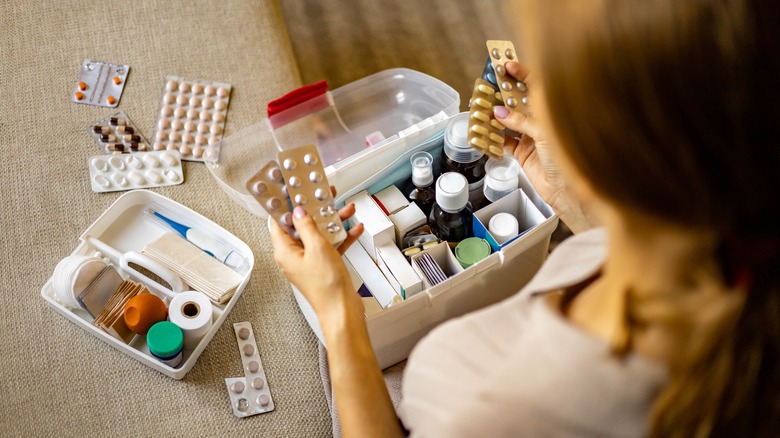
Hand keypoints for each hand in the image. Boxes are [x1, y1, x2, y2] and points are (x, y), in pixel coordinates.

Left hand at [269, 189, 364, 318]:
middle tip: (323, 195)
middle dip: (315, 210)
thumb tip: (298, 212)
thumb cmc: (326, 287)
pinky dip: (341, 237)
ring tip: (345, 210)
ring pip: (318, 234)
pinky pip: (331, 246)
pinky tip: (354, 229)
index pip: (278, 222)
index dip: (285, 205)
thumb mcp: (316, 247)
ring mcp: (310, 261)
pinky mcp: (323, 266)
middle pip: (301, 226)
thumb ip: (306, 226)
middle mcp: (294, 256)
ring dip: (332, 222)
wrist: (342, 310)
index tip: (292, 191)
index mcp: (284, 252)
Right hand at [493, 61, 565, 206]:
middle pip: (518, 102)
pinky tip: (485, 131)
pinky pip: (503, 141)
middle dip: (503, 94)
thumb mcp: (544, 133)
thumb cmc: (568, 157)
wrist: (567, 189)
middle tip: (488, 86)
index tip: (506, 66)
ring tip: (482, 107)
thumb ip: (521, 121)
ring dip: (495, 115)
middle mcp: (540, 121)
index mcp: (551, 111)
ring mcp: (530, 136)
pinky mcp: (522, 152)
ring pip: (508, 121)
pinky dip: (493, 137)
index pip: (535, 86)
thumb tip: (500, 112)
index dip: (521, 74)